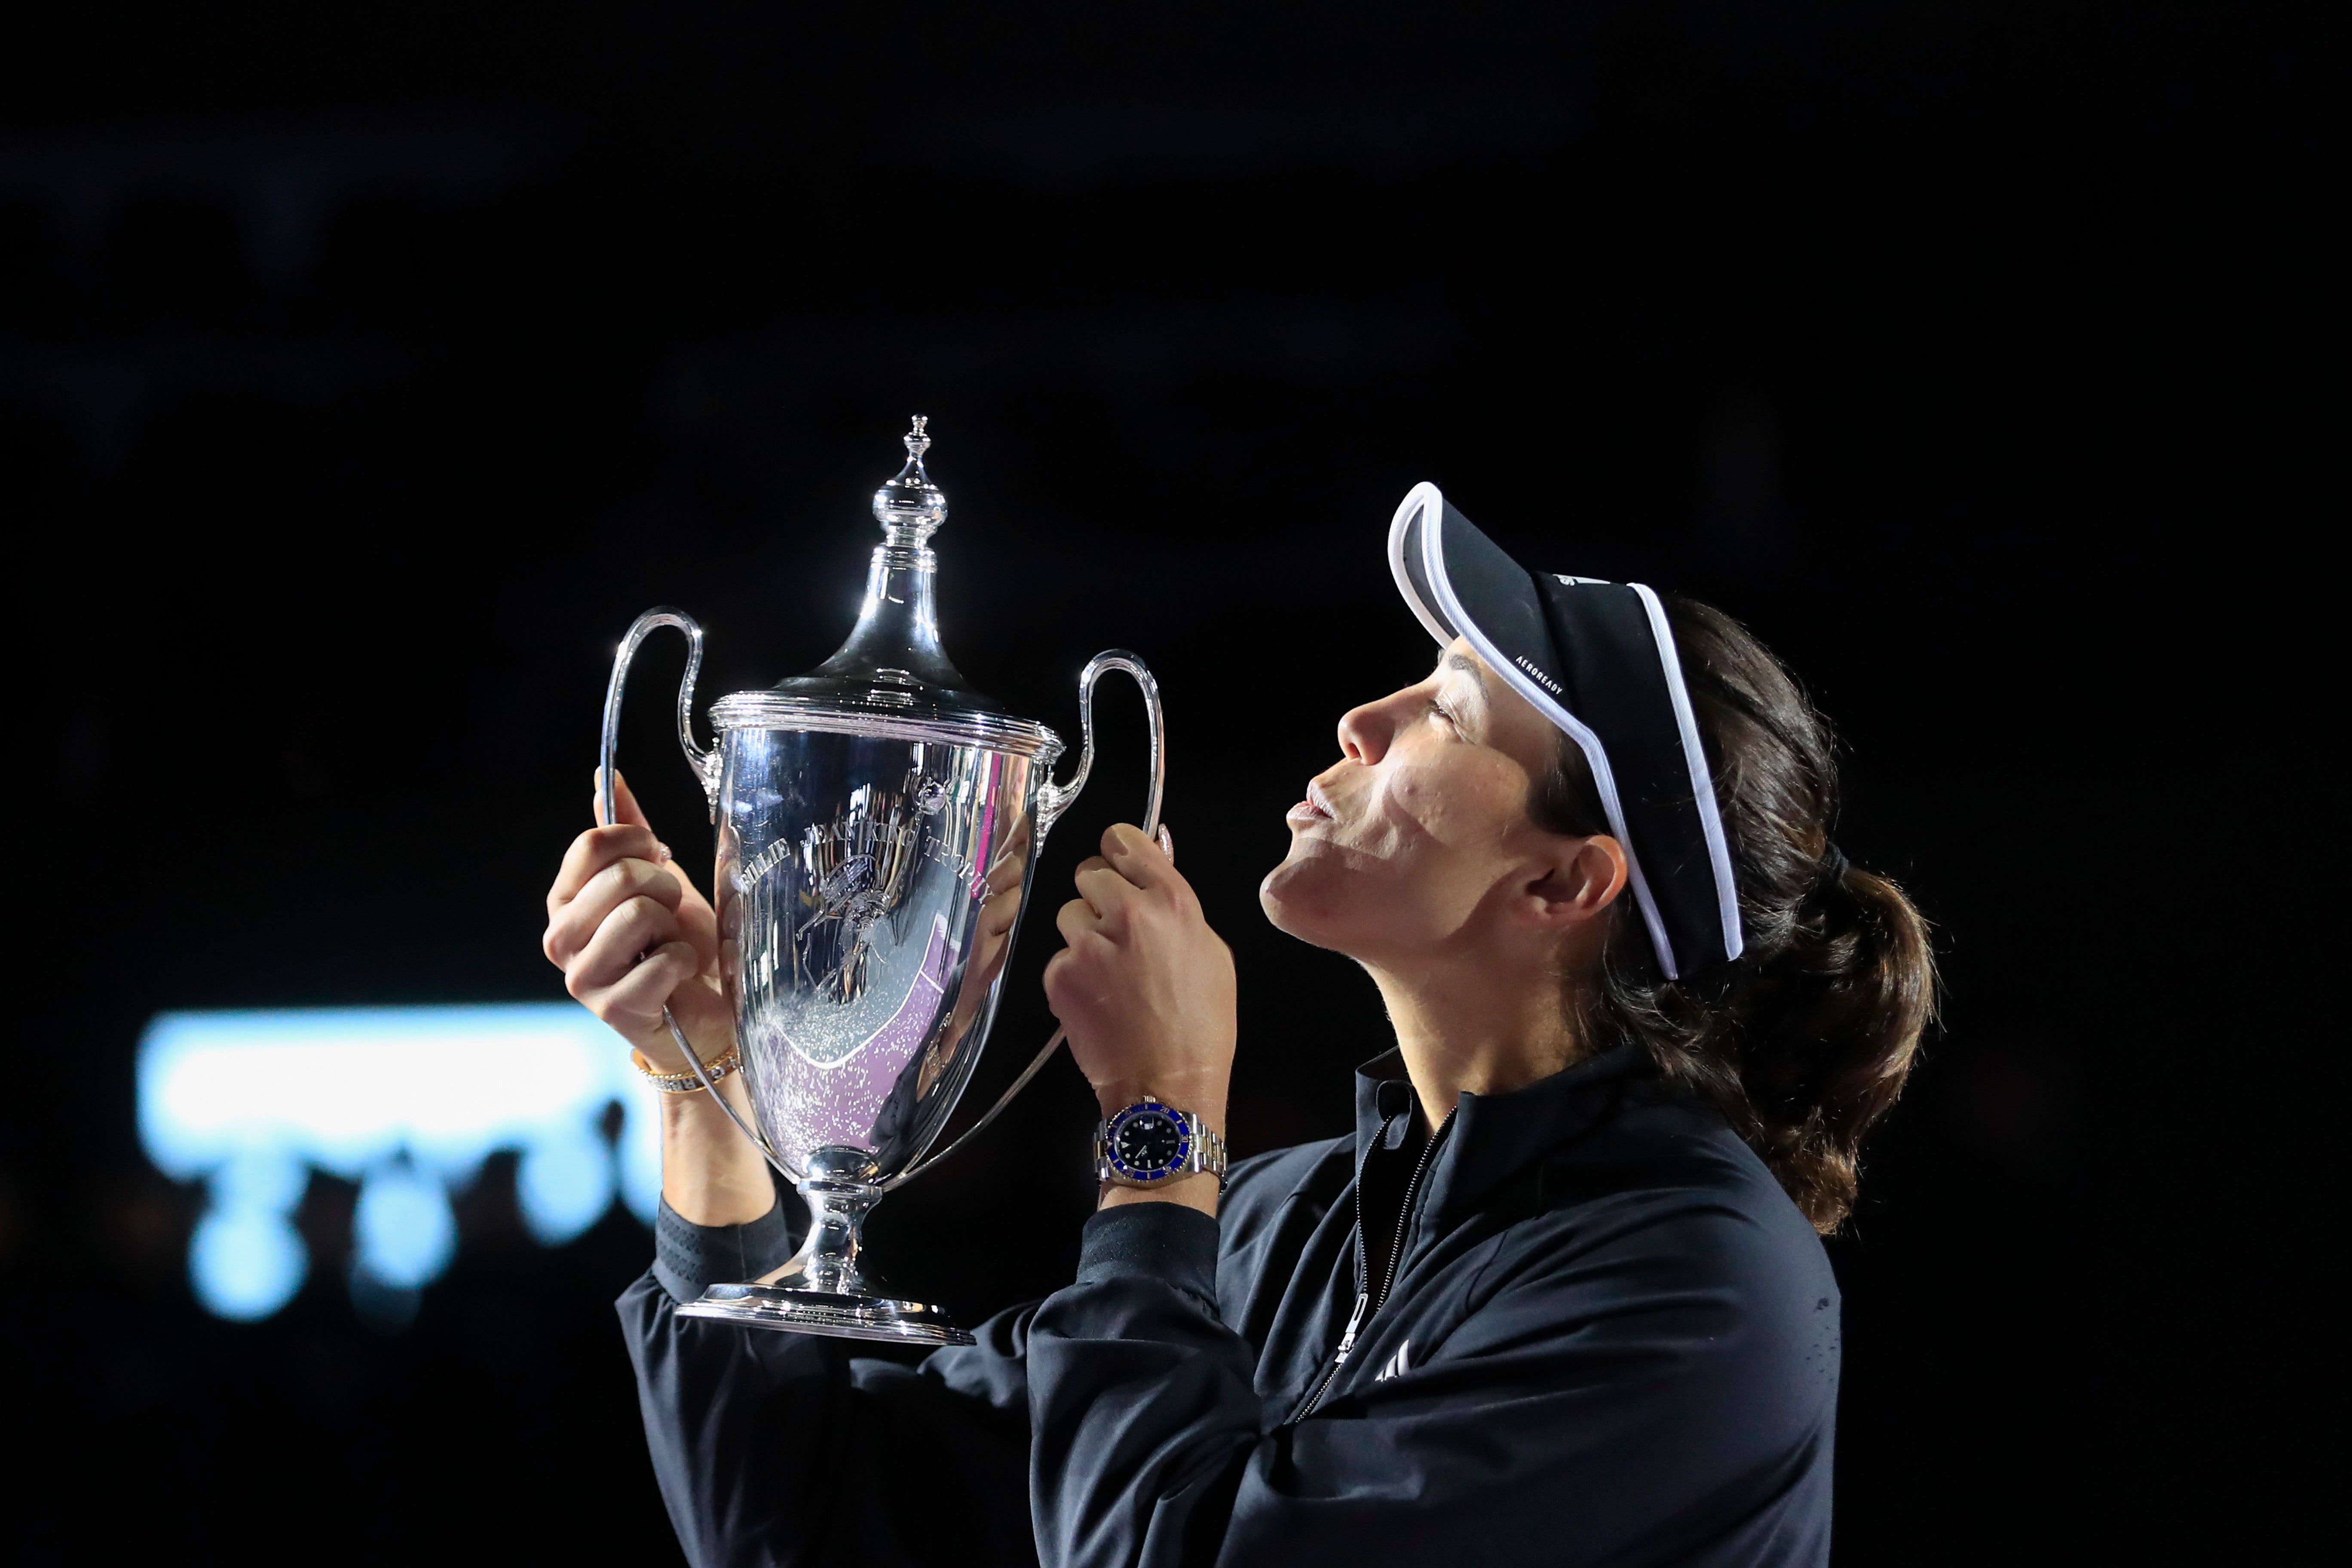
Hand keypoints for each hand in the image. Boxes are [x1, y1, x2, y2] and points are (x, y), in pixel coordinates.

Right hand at [542, 771, 732, 1070]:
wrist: (706, 1005)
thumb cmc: (679, 941)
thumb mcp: (658, 877)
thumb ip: (629, 831)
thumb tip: (607, 777)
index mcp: (565, 900)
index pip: (591, 844)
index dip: (639, 843)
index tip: (659, 860)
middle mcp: (560, 937)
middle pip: (618, 876)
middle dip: (662, 887)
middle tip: (669, 912)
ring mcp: (581, 976)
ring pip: (637, 914)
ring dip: (672, 926)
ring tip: (669, 943)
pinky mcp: (612, 1008)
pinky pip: (663, 960)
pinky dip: (685, 961)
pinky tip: (678, 975)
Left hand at [1044, 824, 1236, 1131]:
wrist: (1168, 1087)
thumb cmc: (1200, 1025)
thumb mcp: (1211, 953)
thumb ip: (1177, 901)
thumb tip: (1157, 852)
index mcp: (1172, 901)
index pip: (1123, 840)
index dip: (1117, 852)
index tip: (1118, 866)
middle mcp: (1127, 914)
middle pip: (1088, 874)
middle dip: (1099, 898)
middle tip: (1116, 931)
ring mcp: (1088, 945)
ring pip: (1067, 914)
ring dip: (1082, 935)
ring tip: (1109, 972)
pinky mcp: (1059, 975)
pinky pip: (1057, 956)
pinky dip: (1071, 973)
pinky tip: (1096, 999)